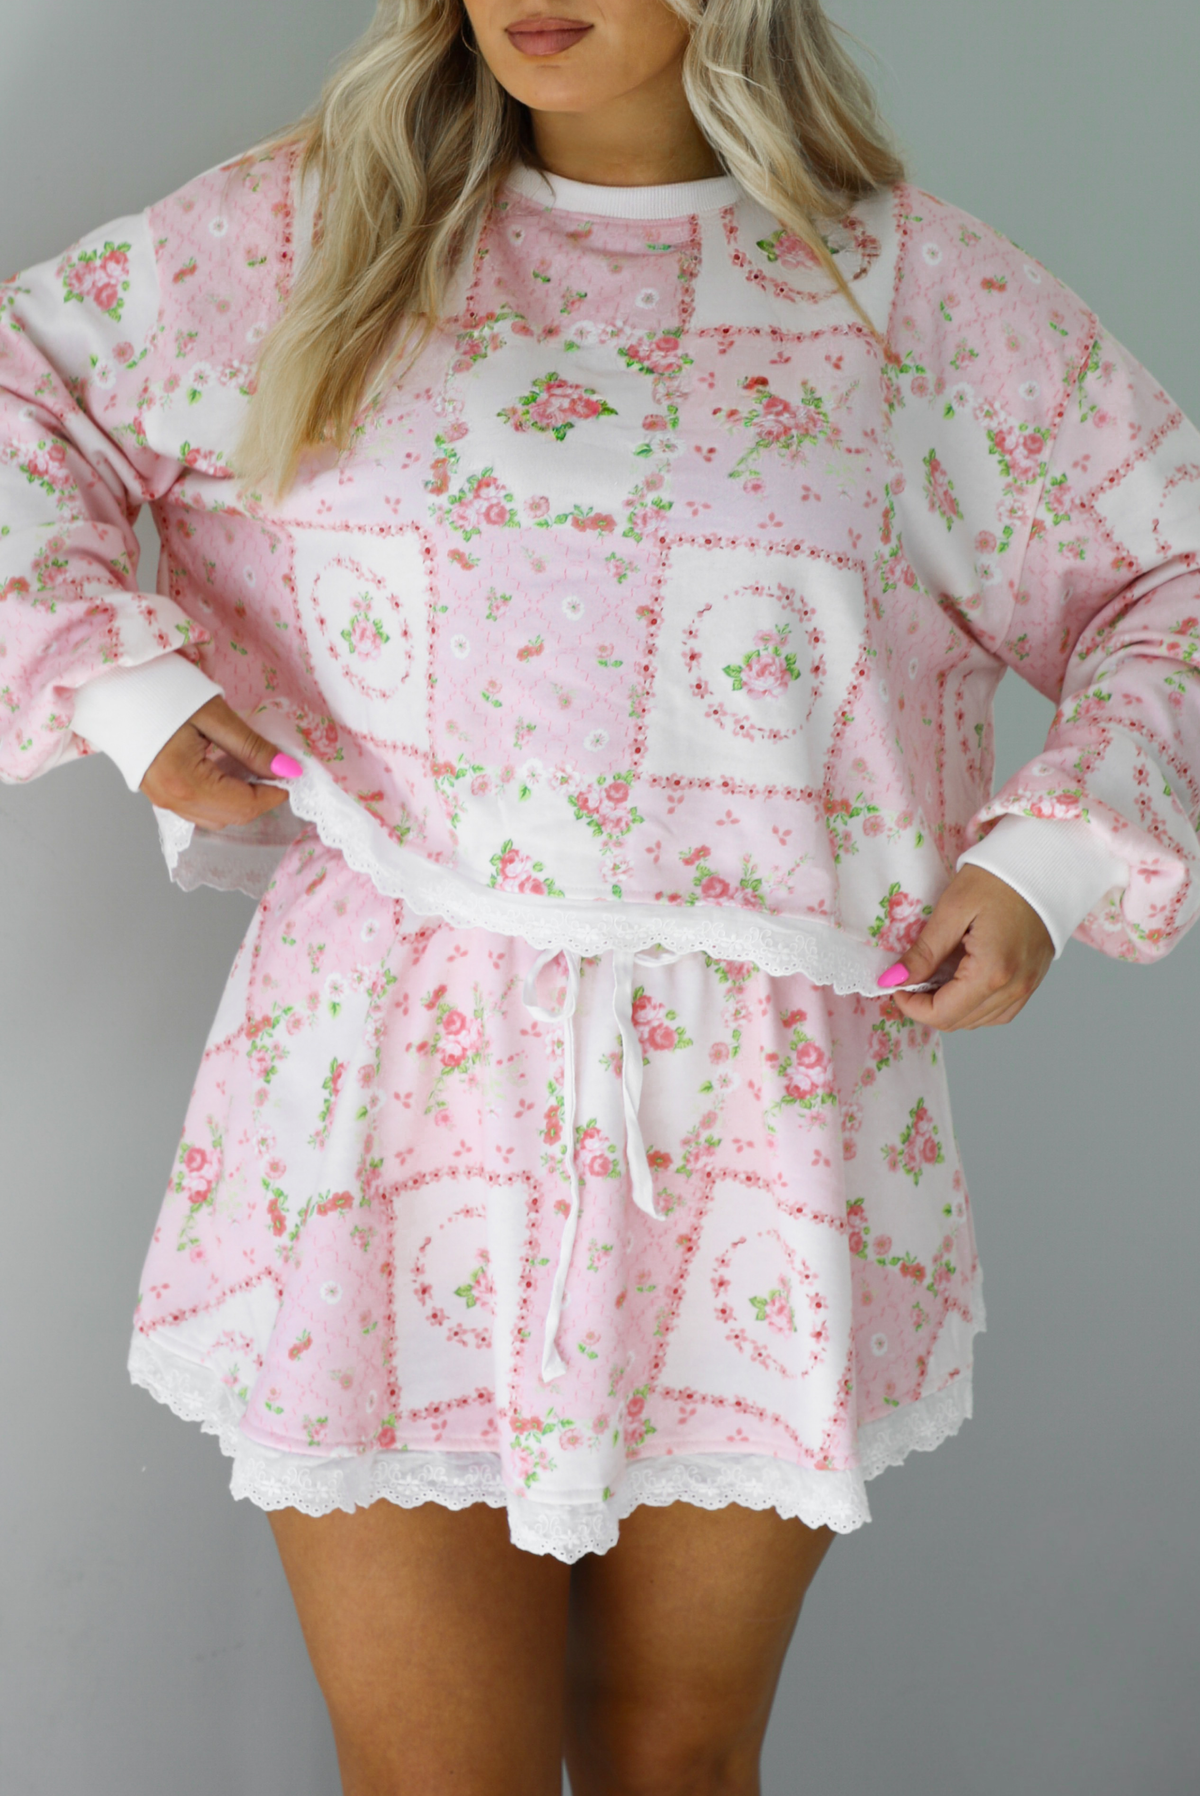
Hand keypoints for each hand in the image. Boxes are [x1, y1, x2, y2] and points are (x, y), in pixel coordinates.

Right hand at [140, 695, 300, 829]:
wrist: (110, 684)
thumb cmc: (157, 689)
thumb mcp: (213, 714)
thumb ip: (251, 747)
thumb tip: (287, 769)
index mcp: (185, 782)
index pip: (245, 805)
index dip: (275, 793)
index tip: (291, 773)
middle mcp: (171, 800)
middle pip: (232, 816)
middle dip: (260, 798)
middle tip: (275, 768)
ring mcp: (161, 800)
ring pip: (216, 817)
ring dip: (240, 799)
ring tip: (251, 766)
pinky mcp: (157, 793)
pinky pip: (198, 808)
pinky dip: (221, 796)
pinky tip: (227, 769)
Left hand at [880, 865, 1054, 1031]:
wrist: (1045, 865)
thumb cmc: (998, 879)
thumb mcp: (952, 909)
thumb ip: (924, 951)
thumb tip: (894, 980)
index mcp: (992, 972)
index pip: (942, 1014)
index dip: (911, 1005)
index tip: (896, 984)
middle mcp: (1013, 989)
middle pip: (959, 1022)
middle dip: (927, 1007)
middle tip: (911, 978)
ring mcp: (1027, 988)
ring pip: (978, 1021)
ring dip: (950, 1007)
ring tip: (935, 977)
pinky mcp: (1032, 981)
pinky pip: (999, 1011)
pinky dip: (974, 1006)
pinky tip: (961, 983)